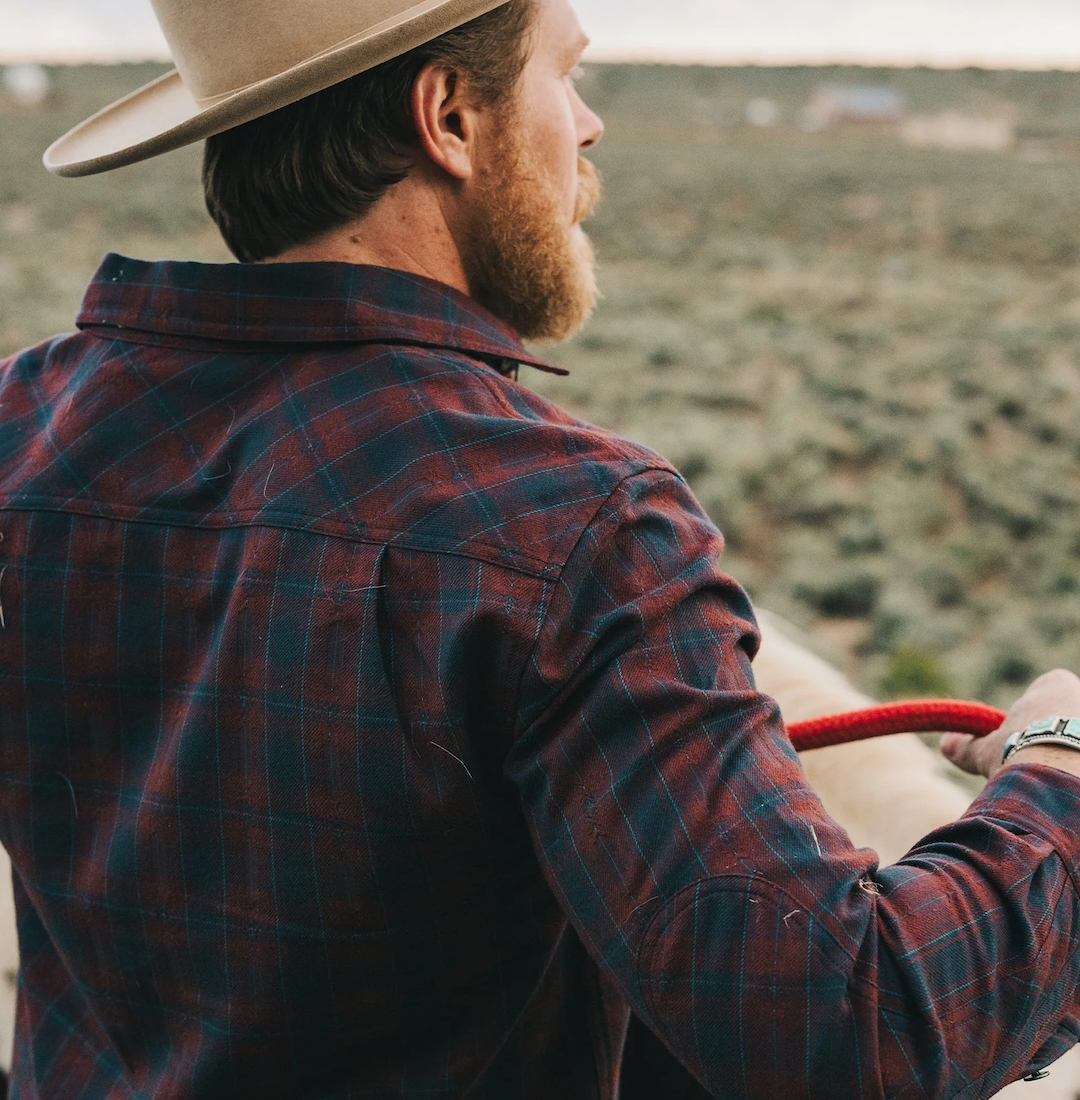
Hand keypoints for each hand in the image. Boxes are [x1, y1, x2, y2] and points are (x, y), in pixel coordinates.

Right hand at [940, 669, 1079, 779]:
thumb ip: (967, 747)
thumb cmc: (1022, 756)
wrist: (1064, 783)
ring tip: (1062, 780)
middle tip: (1046, 760)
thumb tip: (945, 744)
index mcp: (1056, 685)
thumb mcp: (987, 752)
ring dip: (1075, 753)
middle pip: (1073, 712)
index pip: (1050, 685)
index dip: (1036, 708)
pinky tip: (1073, 790)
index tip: (1024, 732)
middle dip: (1063, 732)